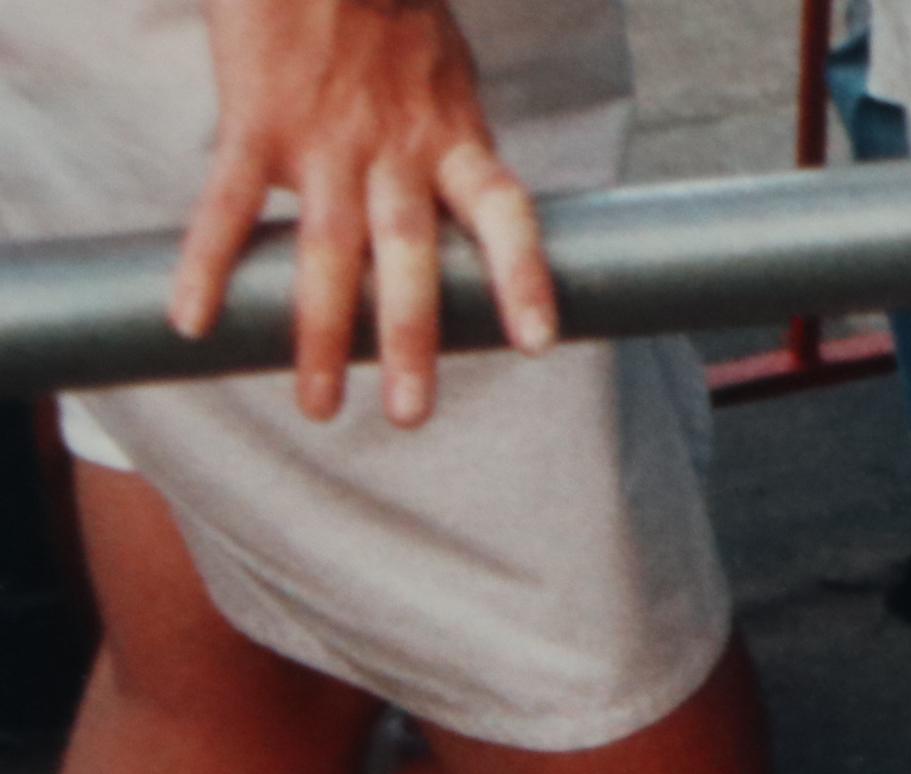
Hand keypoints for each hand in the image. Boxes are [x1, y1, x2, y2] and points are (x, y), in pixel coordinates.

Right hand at [170, 0, 559, 427]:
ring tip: (319, 405)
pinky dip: (207, 265)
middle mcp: (395, 151)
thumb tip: (474, 212)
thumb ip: (452, 143)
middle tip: (409, 415)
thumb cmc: (387, 8)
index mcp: (452, 138)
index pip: (505, 216)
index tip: (536, 344)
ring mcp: (325, 142)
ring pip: (326, 254)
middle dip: (409, 342)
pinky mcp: (257, 124)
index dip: (523, 278)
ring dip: (319, 335)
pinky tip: (193, 321)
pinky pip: (227, 207)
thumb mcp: (447, 75)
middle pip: (408, 260)